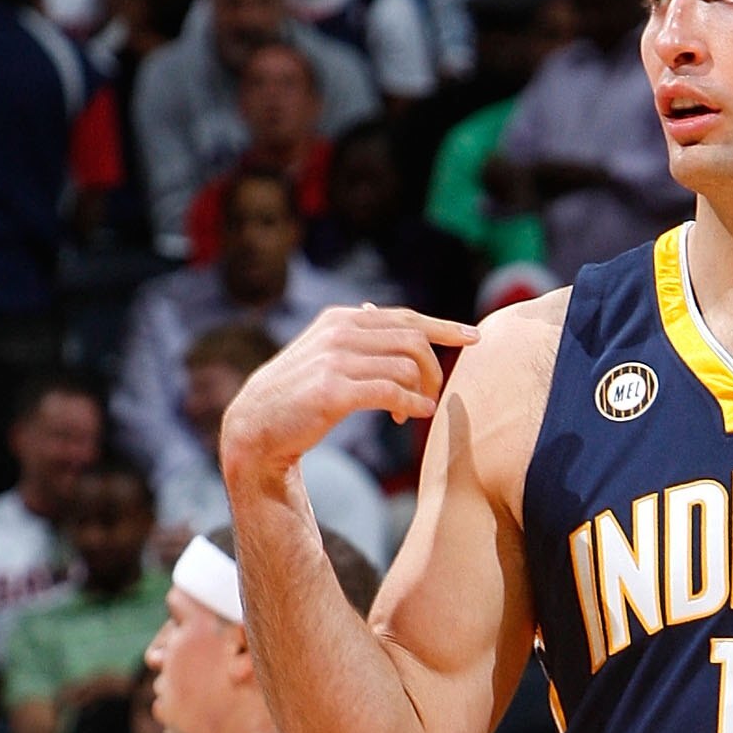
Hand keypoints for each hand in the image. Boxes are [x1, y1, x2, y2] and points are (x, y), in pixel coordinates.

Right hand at [221, 306, 473, 488]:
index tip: (474, 337)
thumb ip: (354, 333)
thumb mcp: (324, 351)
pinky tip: (415, 416)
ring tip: (411, 414)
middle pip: (413, 340)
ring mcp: (335, 359)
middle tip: (432, 396)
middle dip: (433, 369)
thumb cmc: (298, 392)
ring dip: (420, 393)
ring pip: (406, 367)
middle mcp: (340, 332)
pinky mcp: (333, 391)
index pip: (405, 317)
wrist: (258, 425)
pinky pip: (391, 393)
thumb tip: (376, 308)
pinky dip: (412, 406)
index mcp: (342, 319)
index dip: (444, 327)